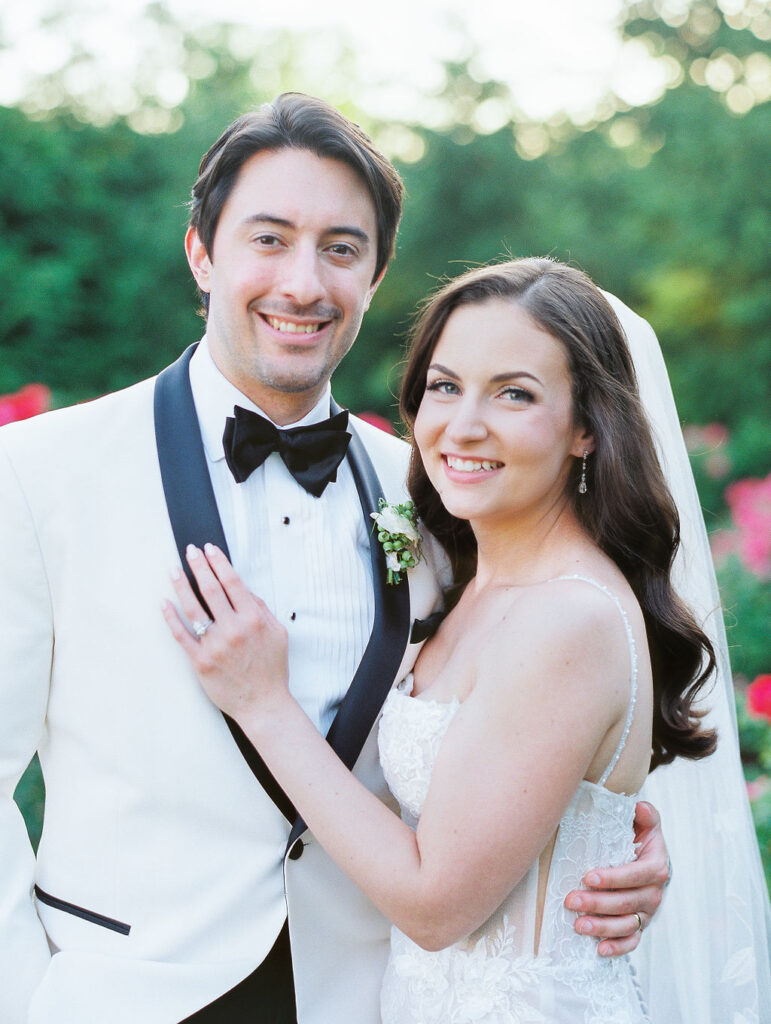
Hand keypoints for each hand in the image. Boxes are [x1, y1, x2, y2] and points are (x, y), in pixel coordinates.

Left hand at [162, 543, 289, 722]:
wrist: (263, 703)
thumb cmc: (272, 669)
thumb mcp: (278, 633)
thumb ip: (261, 609)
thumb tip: (244, 590)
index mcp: (253, 619)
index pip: (232, 582)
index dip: (219, 562)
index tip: (210, 549)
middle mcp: (233, 629)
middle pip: (211, 589)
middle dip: (199, 566)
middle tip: (190, 551)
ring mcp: (215, 645)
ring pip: (193, 608)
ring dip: (182, 585)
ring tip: (174, 570)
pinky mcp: (200, 661)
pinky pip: (181, 635)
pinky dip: (171, 618)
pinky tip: (164, 603)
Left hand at [564, 800, 668, 956]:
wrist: (647, 857)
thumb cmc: (639, 836)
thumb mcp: (645, 822)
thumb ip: (645, 814)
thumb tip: (639, 807)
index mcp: (656, 866)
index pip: (637, 875)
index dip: (615, 878)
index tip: (588, 877)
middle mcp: (655, 892)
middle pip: (628, 902)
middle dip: (598, 903)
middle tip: (571, 900)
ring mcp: (648, 912)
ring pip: (628, 924)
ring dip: (603, 927)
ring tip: (578, 925)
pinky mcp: (640, 924)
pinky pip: (632, 941)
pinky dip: (618, 948)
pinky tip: (599, 949)